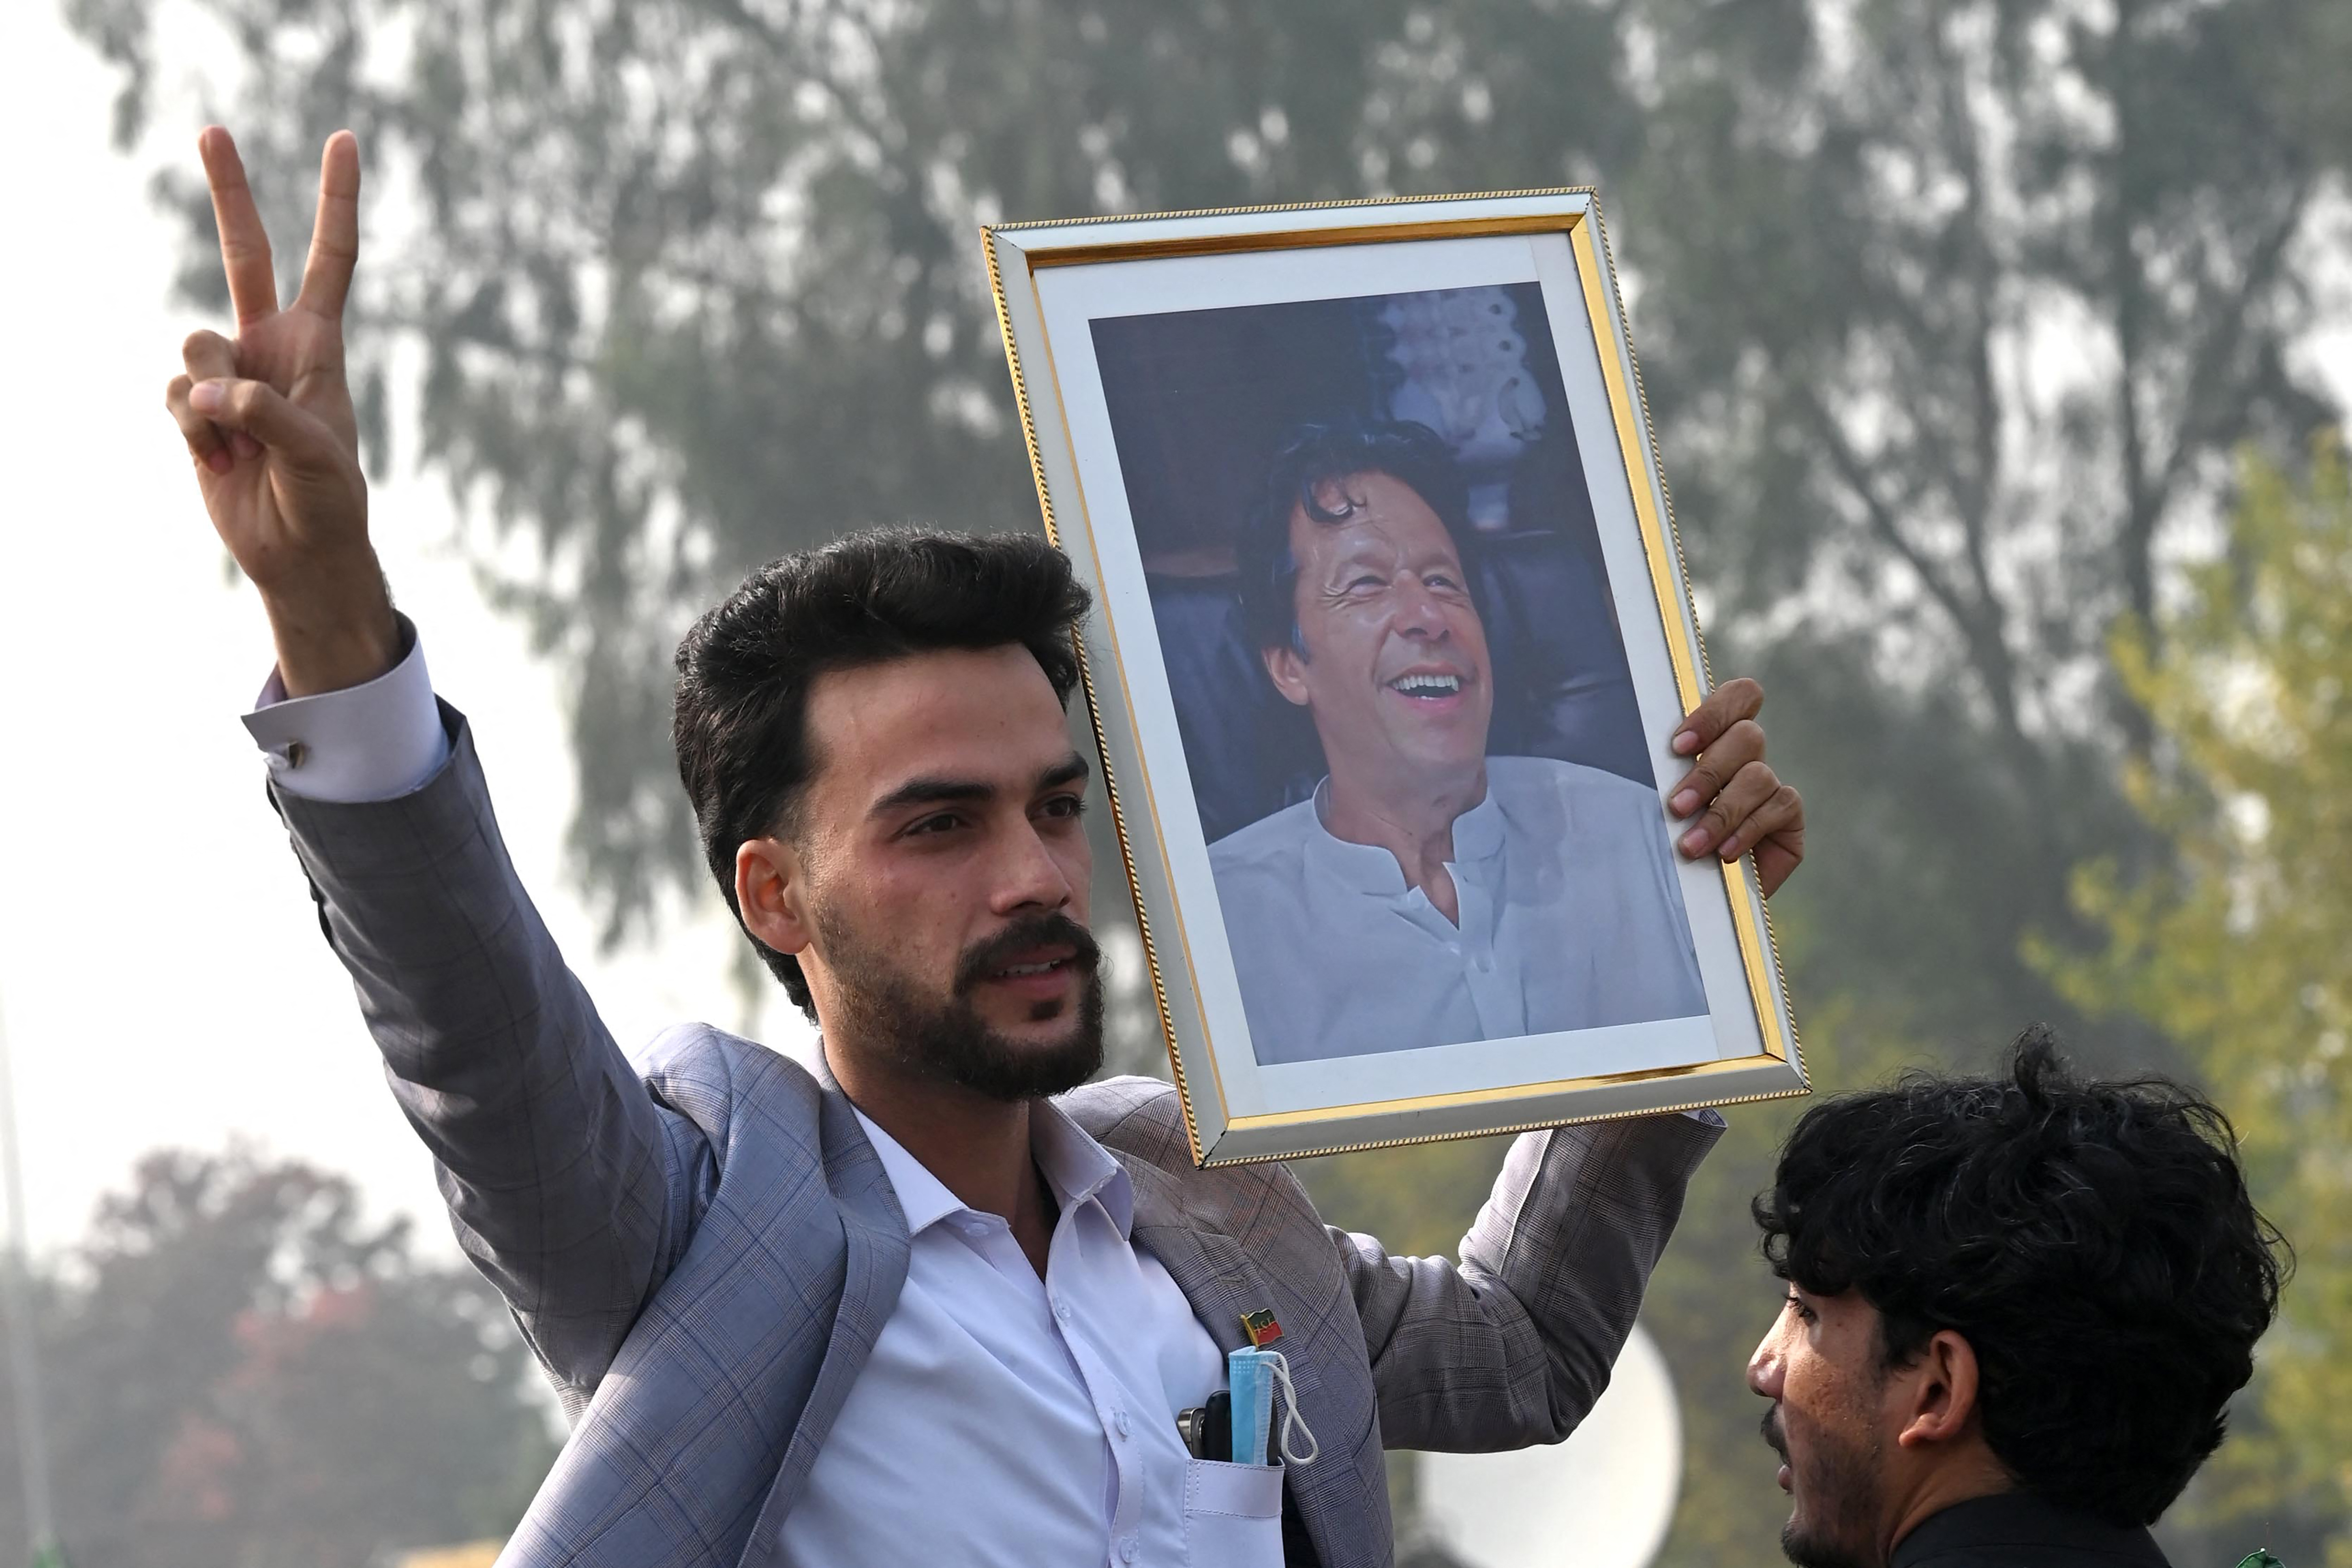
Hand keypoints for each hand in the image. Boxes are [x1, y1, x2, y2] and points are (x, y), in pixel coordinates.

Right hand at [163, 126, 394, 695]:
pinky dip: (194, 429)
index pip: (331, 260)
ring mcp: (229, 374)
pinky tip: (222, 459)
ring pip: (195, 345)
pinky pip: (175, 396)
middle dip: (230, 192)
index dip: (335, 202)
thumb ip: (267, 412)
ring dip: (213, 398)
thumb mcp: (319, 456)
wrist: (299, 551)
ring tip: (245, 445)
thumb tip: (207, 389)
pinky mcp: (194, 409)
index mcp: (319, 345)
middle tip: (212, 128)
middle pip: (246, 255)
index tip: (344, 141)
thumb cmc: (329, 500)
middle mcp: (271, 346)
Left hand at [1665, 677, 1804, 896]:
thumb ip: (1657, 777)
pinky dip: (1747, 830)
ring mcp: (1772, 786)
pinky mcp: (1789, 817)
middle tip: (1677, 807)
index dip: (1715, 713)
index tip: (1678, 748)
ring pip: (1758, 776)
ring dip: (1722, 812)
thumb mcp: (1656, 806)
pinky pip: (1778, 807)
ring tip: (1692, 845)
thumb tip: (1634, 765)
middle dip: (1708, 773)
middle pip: (1747, 736)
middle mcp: (1749, 757)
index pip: (1739, 698)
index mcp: (1717, 740)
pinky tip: (1725, 854)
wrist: (1698, 896)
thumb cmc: (1667, 841)